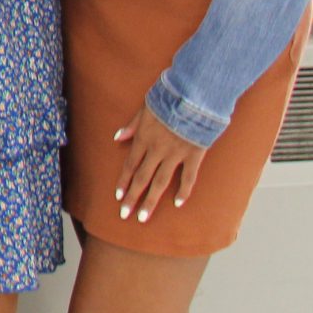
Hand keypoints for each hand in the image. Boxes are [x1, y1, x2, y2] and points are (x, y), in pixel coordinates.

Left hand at [113, 105, 206, 224]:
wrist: (195, 95)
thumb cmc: (169, 98)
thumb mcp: (145, 108)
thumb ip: (132, 125)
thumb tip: (117, 137)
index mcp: (144, 138)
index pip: (130, 165)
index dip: (123, 182)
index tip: (118, 197)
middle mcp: (157, 150)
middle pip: (141, 178)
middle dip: (132, 197)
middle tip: (125, 215)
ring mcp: (176, 154)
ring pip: (160, 182)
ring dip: (150, 201)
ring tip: (143, 217)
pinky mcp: (194, 155)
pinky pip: (188, 177)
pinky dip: (183, 191)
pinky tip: (178, 204)